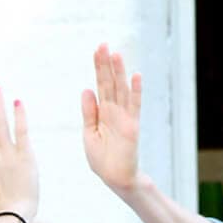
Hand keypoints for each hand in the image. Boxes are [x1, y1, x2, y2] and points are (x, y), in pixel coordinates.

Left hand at [82, 43, 142, 192]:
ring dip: (120, 72)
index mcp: (102, 112)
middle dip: (106, 64)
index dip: (98, 68)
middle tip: (103, 44)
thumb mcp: (89, 134)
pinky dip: (136, 91)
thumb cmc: (102, 159)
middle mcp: (114, 111)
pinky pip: (134, 105)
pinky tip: (136, 76)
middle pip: (110, 83)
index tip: (96, 50)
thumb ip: (89, 113)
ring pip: (121, 90)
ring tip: (116, 54)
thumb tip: (86, 89)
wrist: (115, 178)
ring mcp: (124, 117)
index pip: (100, 85)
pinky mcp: (132, 126)